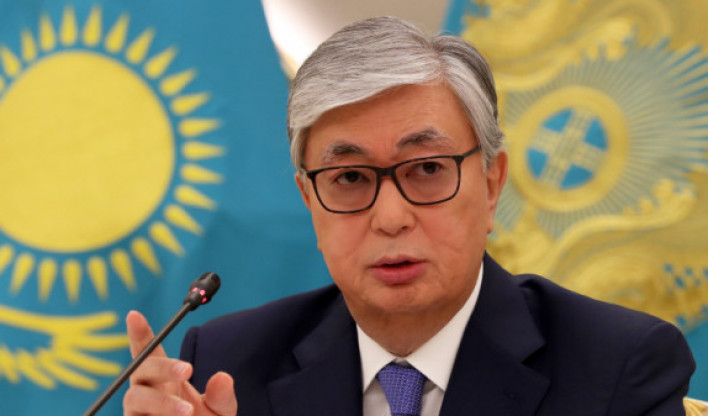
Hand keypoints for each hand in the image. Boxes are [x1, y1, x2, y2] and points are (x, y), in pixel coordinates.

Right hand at [122, 311, 237, 415]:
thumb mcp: (221, 411)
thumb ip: (222, 396)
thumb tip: (223, 378)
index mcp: (165, 377)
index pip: (148, 351)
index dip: (139, 333)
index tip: (134, 314)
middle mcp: (147, 391)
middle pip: (141, 370)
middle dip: (163, 367)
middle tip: (188, 370)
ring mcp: (137, 412)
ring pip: (135, 398)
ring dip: (160, 402)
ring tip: (187, 412)